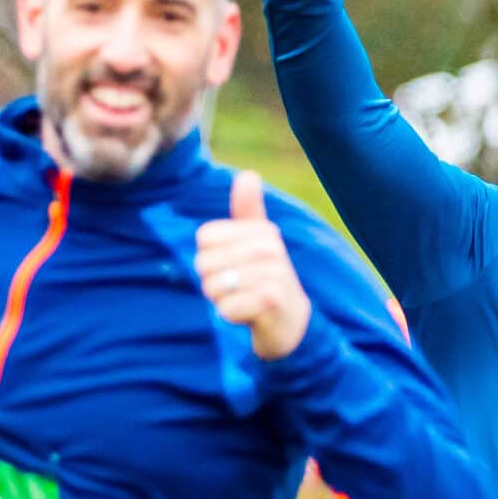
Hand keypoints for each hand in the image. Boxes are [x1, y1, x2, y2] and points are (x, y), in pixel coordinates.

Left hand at [196, 172, 312, 359]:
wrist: (293, 323)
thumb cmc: (268, 279)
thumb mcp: (258, 242)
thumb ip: (248, 211)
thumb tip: (248, 175)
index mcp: (262, 231)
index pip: (204, 237)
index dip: (209, 257)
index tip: (233, 266)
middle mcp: (269, 248)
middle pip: (204, 263)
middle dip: (213, 283)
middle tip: (239, 289)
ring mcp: (273, 274)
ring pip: (213, 287)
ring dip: (223, 300)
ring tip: (245, 300)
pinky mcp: (271, 301)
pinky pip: (226, 308)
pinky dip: (232, 316)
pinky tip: (250, 316)